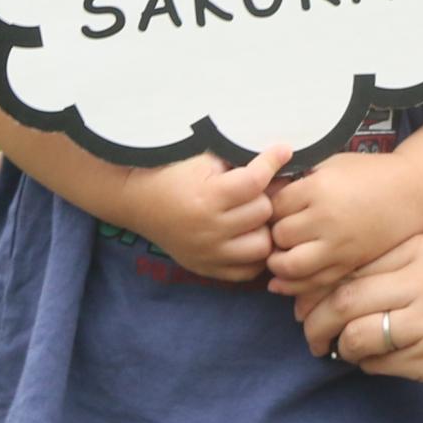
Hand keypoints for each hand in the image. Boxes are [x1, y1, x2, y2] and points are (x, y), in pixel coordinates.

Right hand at [113, 147, 285, 281]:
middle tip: (258, 187)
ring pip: (262, 246)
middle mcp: (209, 229)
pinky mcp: (207, 269)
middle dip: (263, 196)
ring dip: (263, 228)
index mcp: (208, 197)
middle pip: (262, 212)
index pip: (255, 181)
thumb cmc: (174, 174)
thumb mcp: (203, 159)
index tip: (283, 151)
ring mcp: (209, 253)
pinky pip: (248, 271)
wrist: (139, 201)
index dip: (272, 161)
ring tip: (254, 215)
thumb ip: (240, 160)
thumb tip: (282, 156)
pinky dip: (254, 255)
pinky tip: (247, 236)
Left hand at [264, 150, 422, 297]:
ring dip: (278, 263)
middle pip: (278, 236)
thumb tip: (262, 194)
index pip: (273, 206)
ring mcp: (339, 245)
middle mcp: (326, 220)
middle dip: (272, 235)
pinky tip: (284, 279)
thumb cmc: (368, 173)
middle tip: (274, 231)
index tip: (273, 207)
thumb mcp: (330, 164)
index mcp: (318, 189)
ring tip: (279, 254)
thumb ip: (297, 179)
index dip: (268, 208)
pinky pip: (313, 282)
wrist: (411, 193)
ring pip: (290, 266)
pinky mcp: (349, 264)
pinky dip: (293, 285)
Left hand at [296, 231, 422, 402]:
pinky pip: (381, 365)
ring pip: (358, 334)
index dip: (319, 284)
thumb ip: (403, 266)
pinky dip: (368, 365)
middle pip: (346, 297)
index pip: (354, 262)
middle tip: (309, 332)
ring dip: (340, 346)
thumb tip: (338, 283)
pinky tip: (375, 362)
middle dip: (316, 319)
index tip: (305, 299)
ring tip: (339, 350)